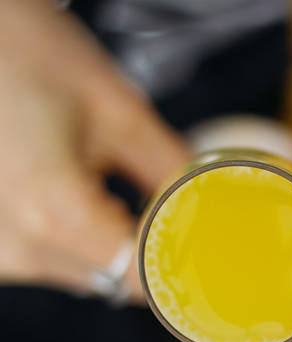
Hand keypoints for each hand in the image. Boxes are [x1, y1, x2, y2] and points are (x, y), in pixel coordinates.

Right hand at [0, 1, 187, 300]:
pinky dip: (83, 235)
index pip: (143, 278)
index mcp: (52, 213)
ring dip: (117, 242)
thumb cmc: (24, 54)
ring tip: (121, 187)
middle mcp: (15, 246)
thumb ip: (172, 169)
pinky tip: (88, 192)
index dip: (184, 264)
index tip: (213, 246)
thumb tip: (210, 204)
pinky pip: (55, 257)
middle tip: (178, 207)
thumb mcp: (119, 109)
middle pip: (116, 279)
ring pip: (87, 272)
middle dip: (155, 248)